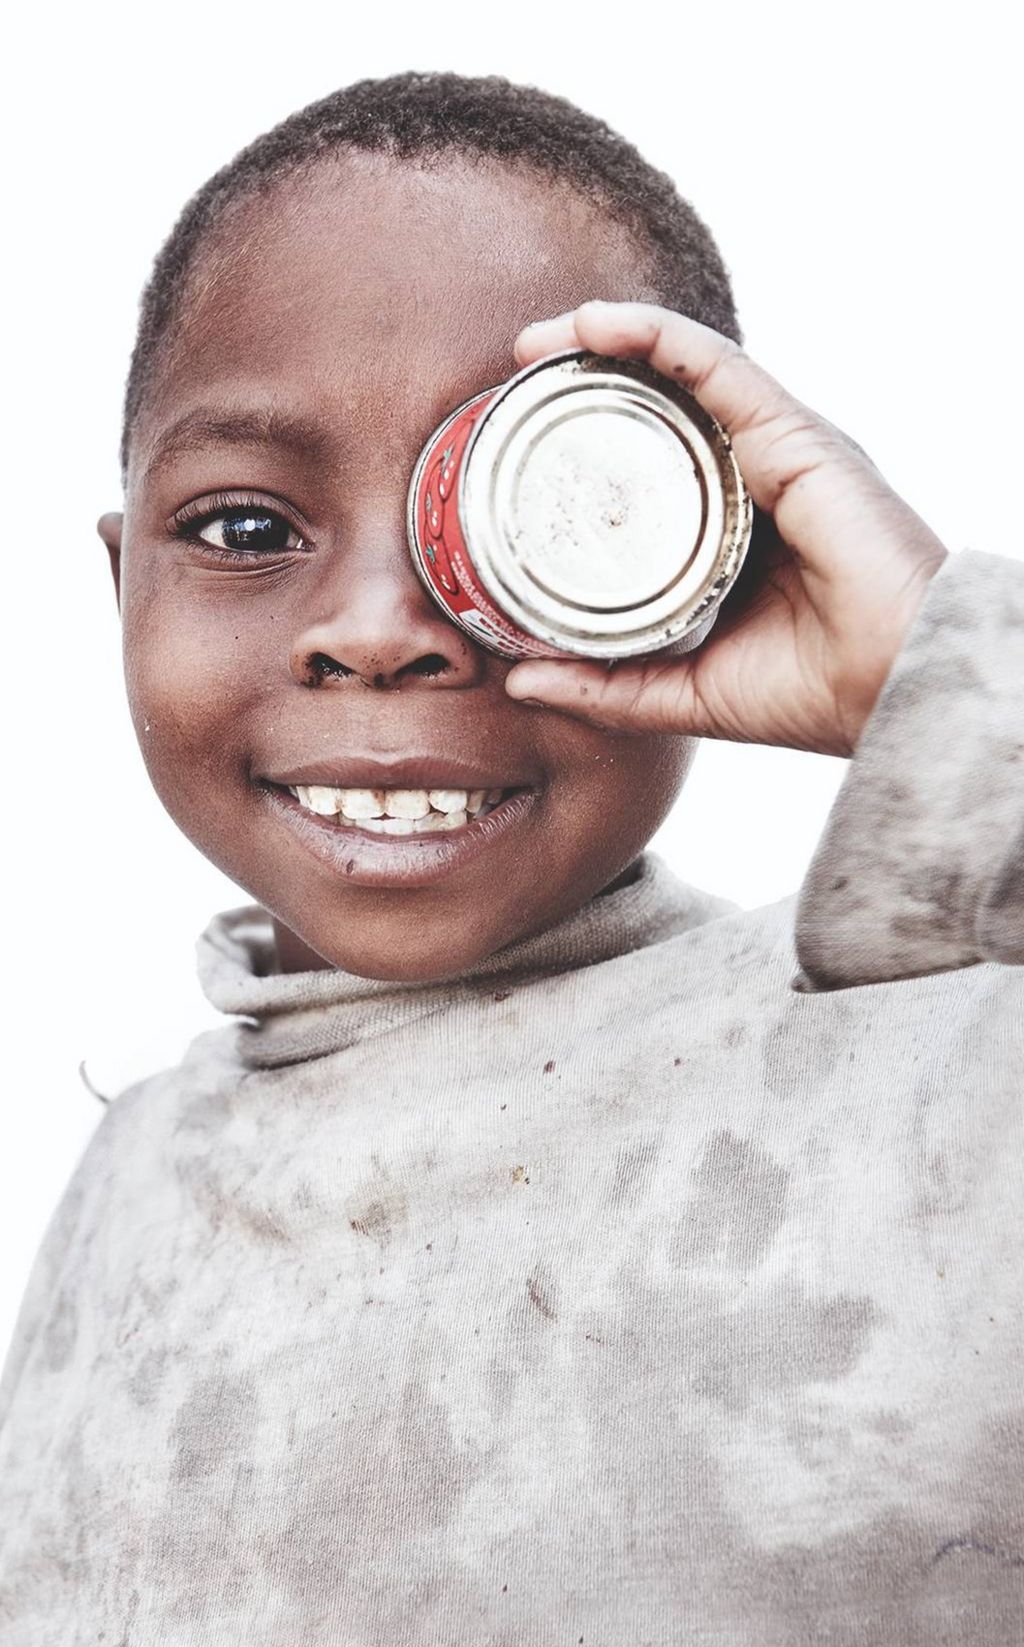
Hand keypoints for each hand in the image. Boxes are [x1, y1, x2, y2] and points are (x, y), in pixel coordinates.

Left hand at [504, 301, 947, 756]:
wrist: (892, 691)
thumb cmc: (812, 692)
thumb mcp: (683, 691)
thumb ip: (608, 687)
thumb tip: (523, 683)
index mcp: (735, 528)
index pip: (657, 458)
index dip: (591, 434)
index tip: (522, 435)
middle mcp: (757, 476)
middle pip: (664, 402)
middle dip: (587, 374)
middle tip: (519, 369)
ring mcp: (777, 449)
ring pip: (684, 368)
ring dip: (607, 338)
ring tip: (539, 342)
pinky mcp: (792, 433)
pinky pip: (714, 363)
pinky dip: (654, 335)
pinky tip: (595, 323)